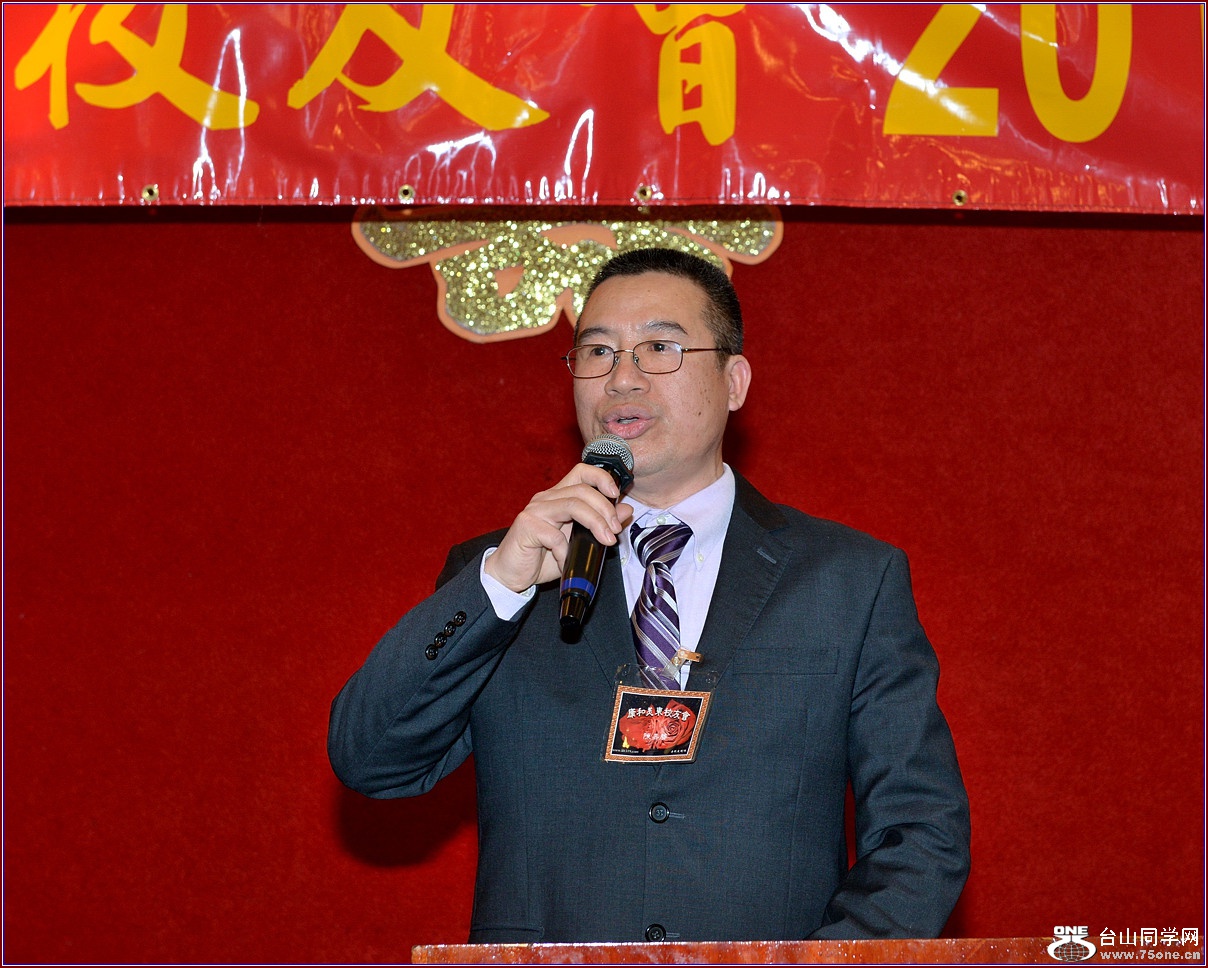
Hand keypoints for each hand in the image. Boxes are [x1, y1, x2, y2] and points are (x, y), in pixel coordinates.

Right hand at [484, 464, 633, 593]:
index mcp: (558, 496)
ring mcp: (535, 510)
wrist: (511, 575)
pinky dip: (566, 552)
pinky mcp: (527, 526)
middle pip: (583, 490)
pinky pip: (556, 535)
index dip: (602, 477)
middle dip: (605, 510)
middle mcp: (546, 498)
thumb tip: (626, 510)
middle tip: (615, 532)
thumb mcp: (578, 542)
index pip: (582, 472)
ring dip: (595, 523)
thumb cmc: (542, 557)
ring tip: (605, 541)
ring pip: (573, 505)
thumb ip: (600, 524)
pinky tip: (566, 563)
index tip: (616, 495)